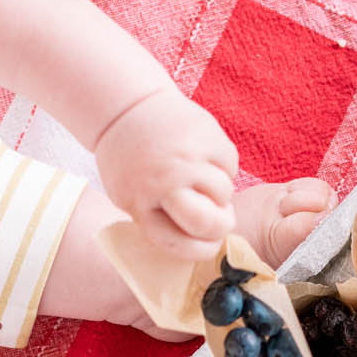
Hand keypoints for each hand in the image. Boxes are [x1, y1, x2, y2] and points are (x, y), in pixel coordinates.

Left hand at [93, 88, 237, 260]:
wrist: (126, 106)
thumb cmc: (129, 160)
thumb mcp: (128, 195)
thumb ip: (159, 218)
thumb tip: (209, 239)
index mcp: (140, 204)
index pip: (179, 243)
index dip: (201, 250)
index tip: (209, 246)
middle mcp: (164, 181)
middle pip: (208, 223)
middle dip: (221, 226)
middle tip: (221, 218)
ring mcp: (187, 157)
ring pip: (225, 193)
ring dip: (221, 192)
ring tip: (203, 177)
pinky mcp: (208, 135)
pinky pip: (231, 166)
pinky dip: (223, 165)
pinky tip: (203, 155)